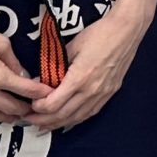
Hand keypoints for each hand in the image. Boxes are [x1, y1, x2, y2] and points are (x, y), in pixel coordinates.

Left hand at [26, 0, 153, 130]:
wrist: (126, 30)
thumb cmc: (99, 33)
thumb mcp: (72, 46)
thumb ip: (56, 65)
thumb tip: (42, 79)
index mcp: (79, 78)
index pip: (53, 104)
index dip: (38, 107)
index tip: (30, 104)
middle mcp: (91, 90)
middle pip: (63, 115)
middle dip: (43, 121)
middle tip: (30, 120)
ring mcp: (102, 94)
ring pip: (76, 118)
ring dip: (58, 124)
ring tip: (44, 126)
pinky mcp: (110, 93)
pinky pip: (90, 113)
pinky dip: (76, 119)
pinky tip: (67, 120)